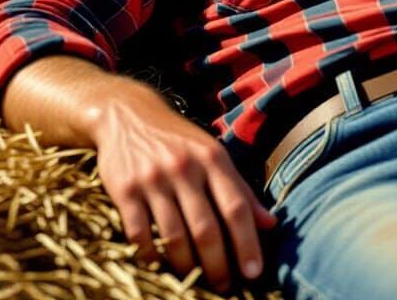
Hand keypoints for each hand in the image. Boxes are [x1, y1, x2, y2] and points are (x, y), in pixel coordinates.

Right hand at [89, 85, 277, 291]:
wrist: (128, 114)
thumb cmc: (179, 140)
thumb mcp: (213, 154)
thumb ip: (240, 189)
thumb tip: (271, 224)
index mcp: (212, 157)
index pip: (236, 206)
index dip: (247, 243)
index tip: (254, 272)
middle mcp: (185, 167)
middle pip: (206, 228)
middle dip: (219, 265)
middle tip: (226, 288)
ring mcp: (153, 179)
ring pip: (175, 236)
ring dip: (188, 267)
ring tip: (197, 283)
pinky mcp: (125, 190)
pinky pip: (140, 234)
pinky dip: (152, 256)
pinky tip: (161, 265)